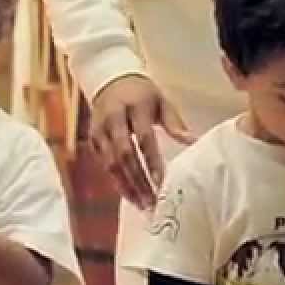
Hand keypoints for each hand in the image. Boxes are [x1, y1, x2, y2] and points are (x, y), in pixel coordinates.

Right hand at [89, 75, 191, 210]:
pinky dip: (116, 181)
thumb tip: (192, 141)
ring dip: (126, 186)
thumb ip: (174, 122)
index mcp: (133, 107)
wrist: (109, 80)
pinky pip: (104, 165)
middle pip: (124, 155)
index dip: (152, 161)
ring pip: (111, 163)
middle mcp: (112, 119)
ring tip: (141, 204)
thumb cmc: (141, 93)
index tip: (161, 181)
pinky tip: (129, 194)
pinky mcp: (92, 139)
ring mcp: (99, 130)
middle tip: (151, 202)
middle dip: (137, 180)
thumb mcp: (161, 101)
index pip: (143, 138)